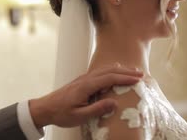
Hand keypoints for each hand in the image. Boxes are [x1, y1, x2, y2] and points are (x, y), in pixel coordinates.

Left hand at [28, 64, 142, 127]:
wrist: (45, 108)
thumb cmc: (61, 114)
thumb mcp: (79, 116)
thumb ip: (97, 109)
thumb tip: (115, 103)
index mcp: (86, 86)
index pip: (109, 78)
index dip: (124, 78)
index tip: (137, 80)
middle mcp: (86, 79)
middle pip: (109, 71)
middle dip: (126, 71)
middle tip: (141, 74)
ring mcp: (84, 79)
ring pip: (104, 70)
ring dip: (120, 69)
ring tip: (133, 71)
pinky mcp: (82, 81)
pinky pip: (100, 72)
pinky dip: (112, 71)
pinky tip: (115, 72)